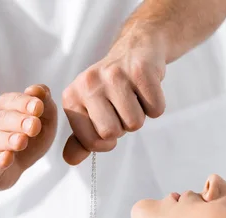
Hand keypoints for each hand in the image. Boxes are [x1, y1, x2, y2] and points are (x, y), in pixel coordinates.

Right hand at [0, 84, 57, 189]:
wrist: (6, 167)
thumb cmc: (28, 138)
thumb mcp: (44, 121)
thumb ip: (46, 105)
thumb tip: (41, 90)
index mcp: (5, 109)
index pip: (11, 100)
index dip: (24, 103)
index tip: (38, 106)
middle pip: (2, 119)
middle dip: (19, 121)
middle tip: (34, 125)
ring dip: (8, 140)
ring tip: (22, 141)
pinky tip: (6, 158)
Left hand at [62, 36, 166, 164]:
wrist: (136, 49)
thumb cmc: (112, 88)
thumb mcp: (91, 111)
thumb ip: (81, 138)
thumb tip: (70, 160)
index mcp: (72, 97)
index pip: (92, 142)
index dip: (107, 141)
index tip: (109, 122)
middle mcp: (88, 84)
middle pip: (113, 133)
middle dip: (124, 127)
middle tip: (123, 107)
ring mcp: (114, 75)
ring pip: (135, 123)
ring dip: (141, 115)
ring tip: (134, 96)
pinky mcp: (140, 70)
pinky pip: (155, 109)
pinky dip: (155, 105)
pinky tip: (146, 89)